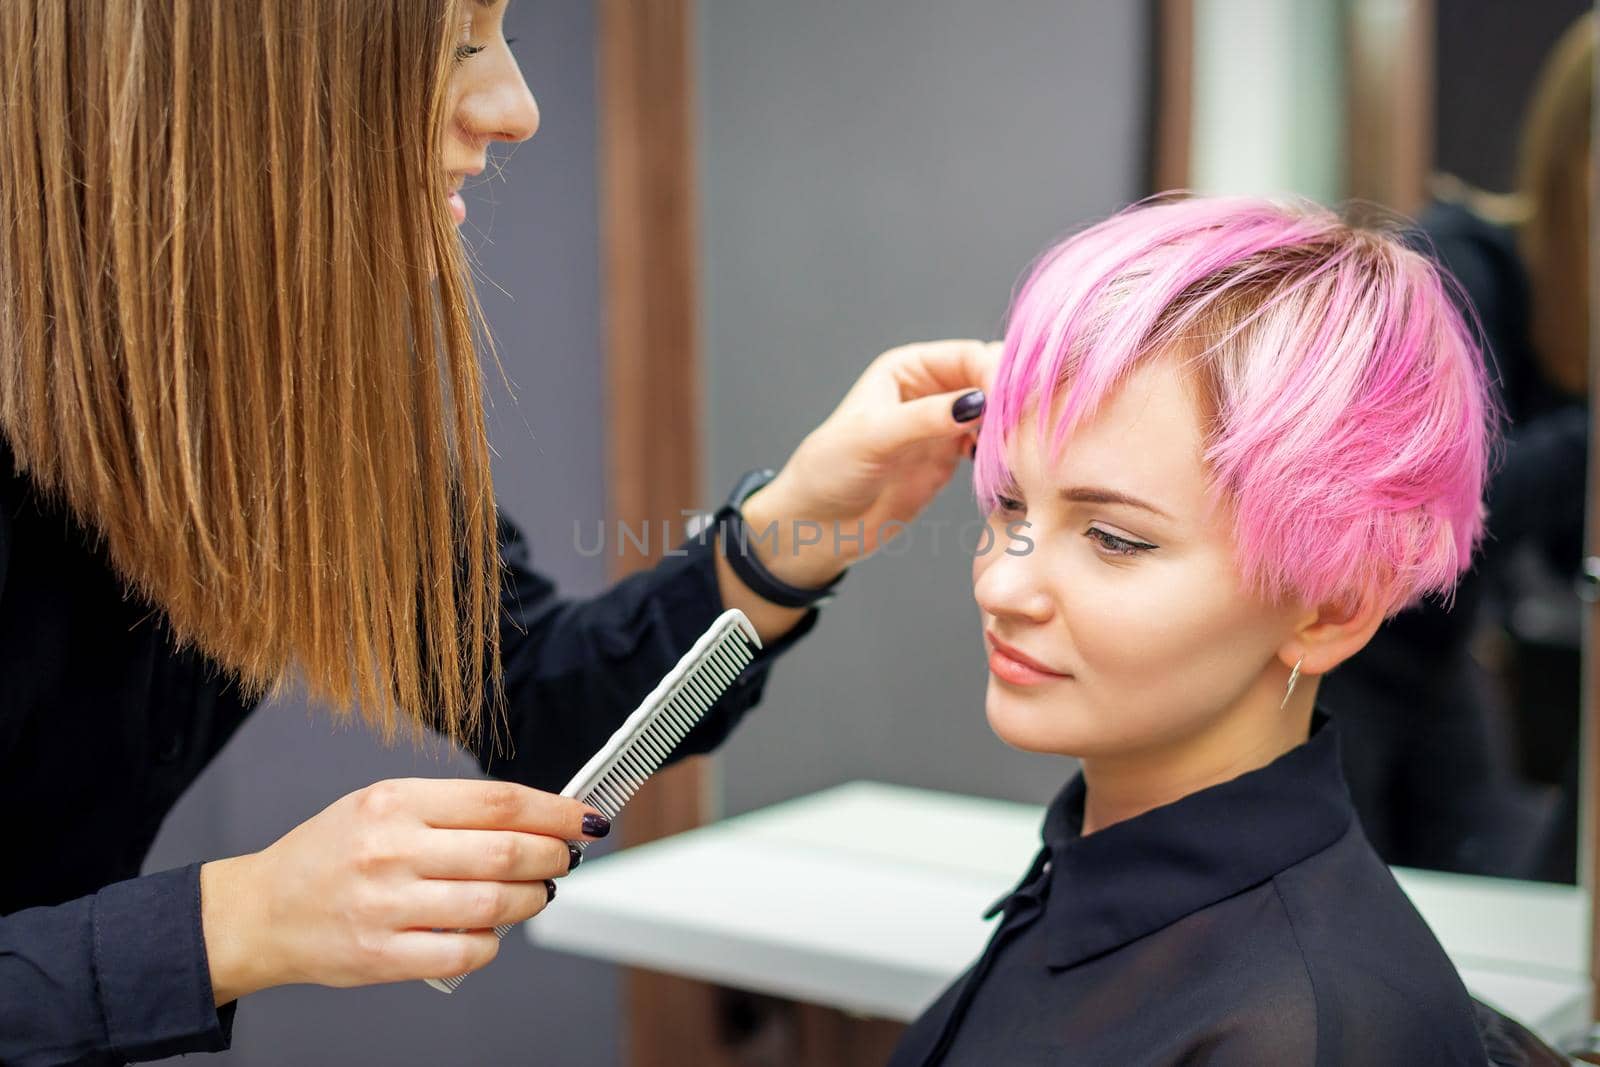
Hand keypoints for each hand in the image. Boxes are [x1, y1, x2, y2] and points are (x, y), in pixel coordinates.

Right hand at [200, 778, 608, 1003]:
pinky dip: (493, 943)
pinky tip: (492, 931)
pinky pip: (465, 951)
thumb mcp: (382, 806)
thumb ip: (450, 811)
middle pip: (507, 851)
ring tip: (537, 893)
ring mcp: (385, 905)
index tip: (583, 819)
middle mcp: (390, 850)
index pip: (500, 801)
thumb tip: (533, 819)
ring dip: (532, 899)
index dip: (555, 811)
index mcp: (395, 802)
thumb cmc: (330, 854)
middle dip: (553, 856)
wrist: (261, 911)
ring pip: (494, 903)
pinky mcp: (380, 956)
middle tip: (564, 859)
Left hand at [742, 339, 998, 585]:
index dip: (997, 373)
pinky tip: (1008, 466)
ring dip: (1013, 426)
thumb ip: (925, 419)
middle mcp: (931, 389)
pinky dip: (1004, 452)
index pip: (969, 356)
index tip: (1015, 401)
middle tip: (1030, 425)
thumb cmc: (830, 471)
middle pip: (990, 379)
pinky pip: (991, 445)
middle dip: (1012, 398)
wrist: (819, 525)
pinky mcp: (951, 457)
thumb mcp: (873, 438)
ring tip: (1023, 448)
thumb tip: (977, 403)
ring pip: (997, 413)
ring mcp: (944, 424)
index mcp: (909, 367)